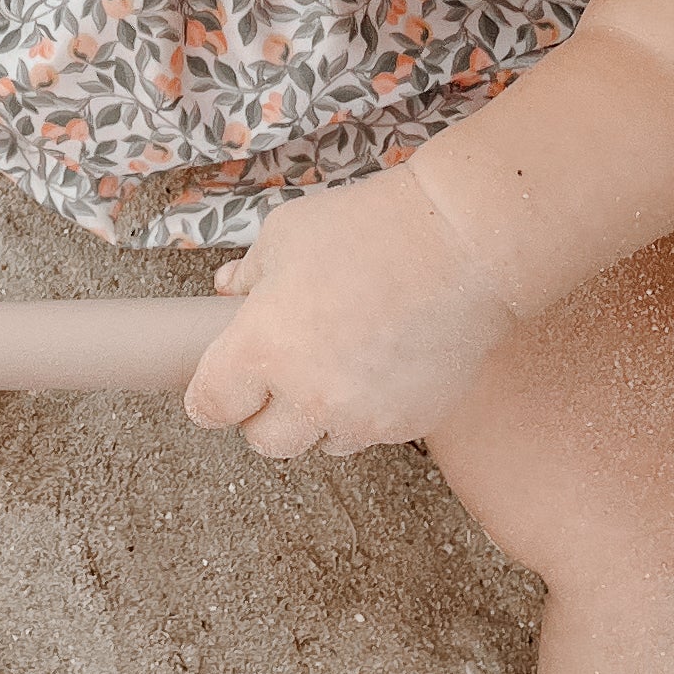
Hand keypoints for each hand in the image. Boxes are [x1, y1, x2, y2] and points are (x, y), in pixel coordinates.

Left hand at [183, 167, 518, 456]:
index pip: (210, 407)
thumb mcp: (284, 237)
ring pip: (320, 444)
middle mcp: (307, 396)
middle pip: (263, 442)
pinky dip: (366, 414)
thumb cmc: (371, 230)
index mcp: (261, 351)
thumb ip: (248, 274)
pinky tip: (377, 369)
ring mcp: (362, 415)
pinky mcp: (410, 421)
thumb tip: (229, 289)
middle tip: (275, 379)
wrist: (465, 243)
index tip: (216, 391)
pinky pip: (371, 435)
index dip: (209, 399)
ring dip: (316, 419)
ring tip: (333, 369)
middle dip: (262, 416)